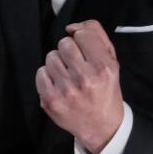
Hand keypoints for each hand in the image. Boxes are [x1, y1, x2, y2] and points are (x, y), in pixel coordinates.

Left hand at [35, 20, 123, 153]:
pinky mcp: (50, 100)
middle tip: (76, 64)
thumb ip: (96, 36)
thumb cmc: (105, 90)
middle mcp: (85, 78)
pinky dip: (48, 76)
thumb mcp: (112, 62)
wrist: (101, 126)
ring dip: (58, 63)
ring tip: (68, 76)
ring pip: (51, 56)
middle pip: (64, 43)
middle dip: (70, 50)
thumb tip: (72, 27)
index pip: (83, 34)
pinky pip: (40, 72)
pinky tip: (59, 84)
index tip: (84, 48)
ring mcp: (66, 90)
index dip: (82, 38)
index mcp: (103, 68)